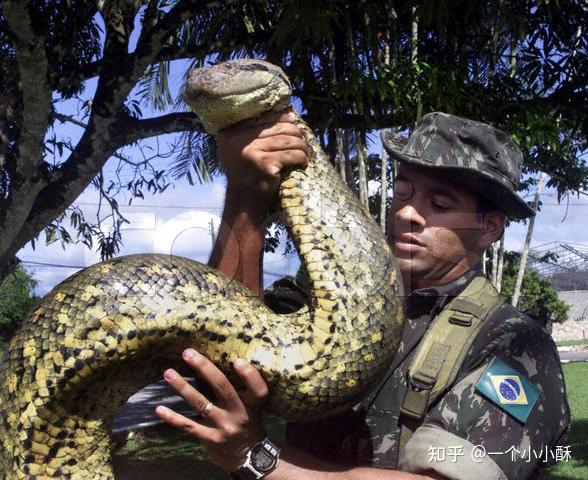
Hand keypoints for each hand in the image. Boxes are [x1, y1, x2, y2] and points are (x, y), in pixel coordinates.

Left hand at [155, 349, 268, 471]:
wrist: (246, 454)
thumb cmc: (247, 419)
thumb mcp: (252, 404)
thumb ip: (243, 387)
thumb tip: (221, 356)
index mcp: (253, 403)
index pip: (258, 389)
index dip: (249, 375)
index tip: (237, 360)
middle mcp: (239, 414)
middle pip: (223, 388)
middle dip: (204, 368)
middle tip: (187, 353)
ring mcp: (223, 426)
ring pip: (201, 404)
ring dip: (183, 387)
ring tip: (168, 373)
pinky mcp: (210, 438)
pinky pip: (189, 426)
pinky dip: (173, 418)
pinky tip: (159, 409)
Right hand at [217, 109, 308, 202]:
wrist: (243, 205)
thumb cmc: (247, 178)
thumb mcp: (242, 152)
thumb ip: (256, 133)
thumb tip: (288, 112)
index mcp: (230, 133)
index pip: (262, 118)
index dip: (281, 118)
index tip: (294, 121)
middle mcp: (237, 140)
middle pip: (277, 127)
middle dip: (295, 134)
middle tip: (303, 142)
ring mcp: (251, 152)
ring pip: (287, 140)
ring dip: (301, 146)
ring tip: (305, 153)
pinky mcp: (264, 164)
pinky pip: (291, 154)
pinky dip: (301, 158)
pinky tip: (303, 162)